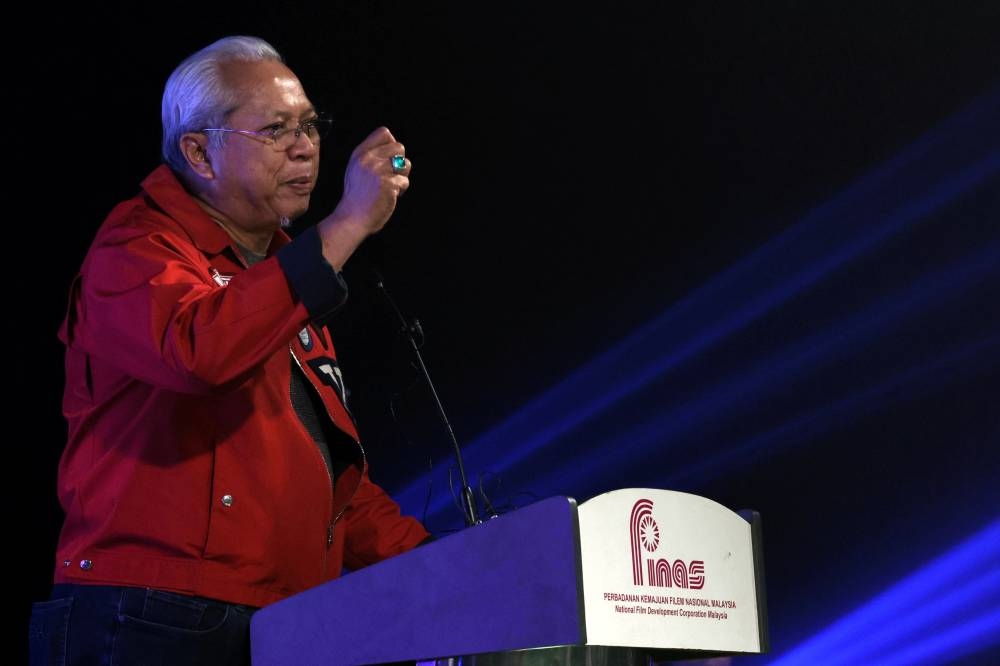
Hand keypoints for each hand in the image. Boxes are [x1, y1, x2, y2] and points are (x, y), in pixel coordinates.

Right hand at [317, 127, 410, 269]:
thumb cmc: (357, 196)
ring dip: (402, 176)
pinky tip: (390, 196)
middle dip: (400, 162)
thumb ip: (371, 156)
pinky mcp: (389, 184)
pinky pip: (405, 181)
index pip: (384, 133)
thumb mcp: (357, 169)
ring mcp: (379, 171)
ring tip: (391, 186)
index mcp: (360, 153)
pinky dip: (401, 190)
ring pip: (406, 164)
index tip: (388, 160)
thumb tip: (394, 148)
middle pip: (399, 147)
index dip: (391, 145)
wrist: (353, 217)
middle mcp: (369, 159)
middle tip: (391, 176)